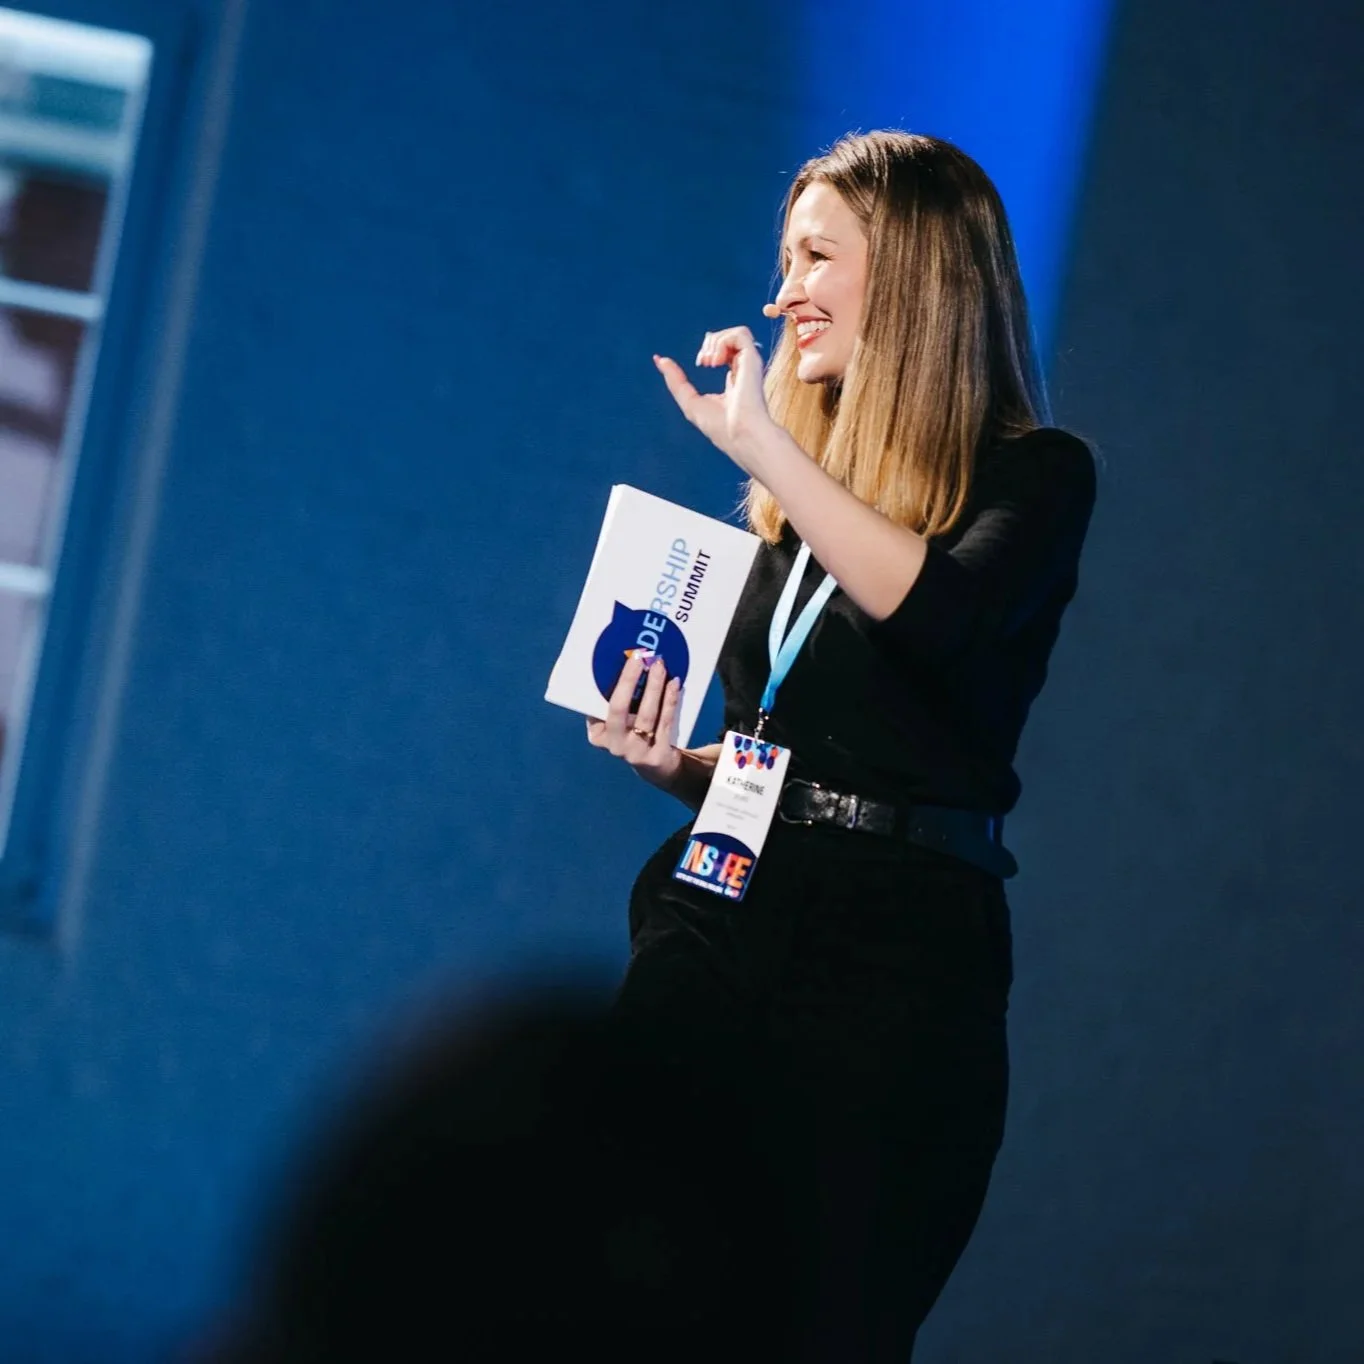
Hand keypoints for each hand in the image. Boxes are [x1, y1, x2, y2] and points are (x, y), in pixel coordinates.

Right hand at [586, 653, 683, 792]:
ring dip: (653, 686)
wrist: (658, 766)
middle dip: (628, 680)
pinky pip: (664, 722)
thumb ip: (619, 701)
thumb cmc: (636, 734)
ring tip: (659, 665)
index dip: (601, 684)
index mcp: (598, 734)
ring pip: (645, 714)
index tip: (614, 663)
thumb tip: (629, 663)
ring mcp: (635, 752)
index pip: (594, 706)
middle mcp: (614, 744)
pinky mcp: (656, 756)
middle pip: (618, 708)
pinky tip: (673, 684)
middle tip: (638, 657)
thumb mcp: (621, 723)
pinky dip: (669, 700)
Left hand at [653, 325, 776, 473]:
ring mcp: (750, 364)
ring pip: (736, 334)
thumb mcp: (689, 401)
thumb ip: (675, 380)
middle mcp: (744, 371)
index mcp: (734, 381)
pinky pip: (741, 333)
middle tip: (702, 362)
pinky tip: (717, 361)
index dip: (709, 350)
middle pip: (728, 340)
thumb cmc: (720, 426)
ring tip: (709, 362)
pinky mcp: (753, 359)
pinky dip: (723, 341)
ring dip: (715, 342)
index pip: (724, 355)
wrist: (742, 435)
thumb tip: (658, 359)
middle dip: (709, 343)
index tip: (699, 362)